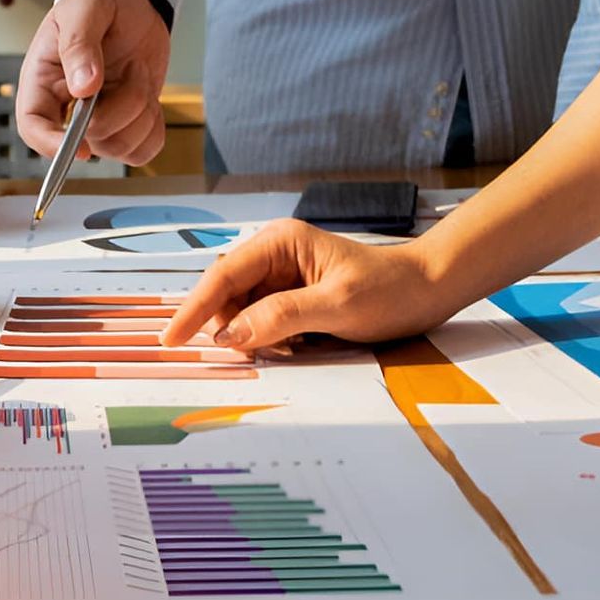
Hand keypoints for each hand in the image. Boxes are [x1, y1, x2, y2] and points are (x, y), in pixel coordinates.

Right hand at [16, 0, 171, 164]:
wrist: (136, 0)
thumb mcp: (87, 6)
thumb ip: (79, 43)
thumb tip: (82, 88)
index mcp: (43, 78)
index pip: (32, 126)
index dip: (52, 145)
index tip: (82, 145)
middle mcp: (66, 105)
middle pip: (87, 140)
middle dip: (120, 109)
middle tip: (131, 66)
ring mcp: (98, 118)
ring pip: (118, 147)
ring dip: (140, 111)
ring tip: (137, 71)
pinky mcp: (126, 124)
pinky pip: (141, 150)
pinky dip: (153, 127)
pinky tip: (149, 96)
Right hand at [161, 220, 454, 350]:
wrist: (428, 292)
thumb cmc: (390, 290)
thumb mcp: (337, 305)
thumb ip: (281, 317)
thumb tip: (230, 335)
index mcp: (280, 241)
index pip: (223, 276)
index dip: (194, 309)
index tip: (171, 339)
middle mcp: (274, 253)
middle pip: (225, 293)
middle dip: (223, 326)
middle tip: (236, 358)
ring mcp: (282, 275)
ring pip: (240, 311)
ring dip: (248, 336)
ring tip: (282, 350)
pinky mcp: (291, 296)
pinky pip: (261, 320)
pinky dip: (265, 339)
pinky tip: (290, 348)